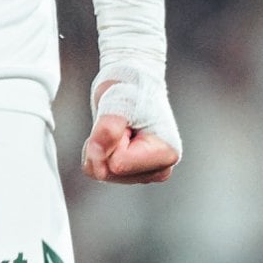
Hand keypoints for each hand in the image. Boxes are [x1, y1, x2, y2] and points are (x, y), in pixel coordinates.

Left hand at [81, 69, 182, 183]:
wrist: (131, 88)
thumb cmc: (132, 92)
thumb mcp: (118, 104)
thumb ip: (108, 131)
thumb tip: (97, 159)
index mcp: (166, 154)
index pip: (119, 163)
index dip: (112, 140)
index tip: (126, 123)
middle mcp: (160, 169)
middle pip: (110, 171)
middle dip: (106, 146)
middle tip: (122, 125)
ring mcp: (144, 174)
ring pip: (101, 172)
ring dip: (100, 147)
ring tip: (120, 129)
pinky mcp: (130, 174)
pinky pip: (96, 170)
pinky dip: (96, 152)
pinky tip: (113, 139)